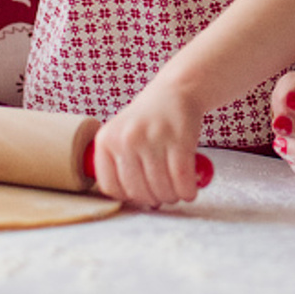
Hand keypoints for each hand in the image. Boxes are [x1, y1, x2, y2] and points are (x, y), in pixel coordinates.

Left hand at [89, 82, 205, 207]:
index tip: (140, 195)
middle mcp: (126, 138)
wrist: (175, 91)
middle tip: (163, 195)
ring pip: (161, 188)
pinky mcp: (179, 139)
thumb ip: (120, 166)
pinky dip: (187, 191)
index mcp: (106, 140)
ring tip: (176, 192)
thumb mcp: (121, 136)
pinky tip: (189, 190)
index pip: (110, 187)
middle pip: (137, 191)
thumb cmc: (147, 119)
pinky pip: (182, 179)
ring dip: (172, 197)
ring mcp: (152, 138)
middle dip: (153, 200)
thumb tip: (134, 202)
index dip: (127, 197)